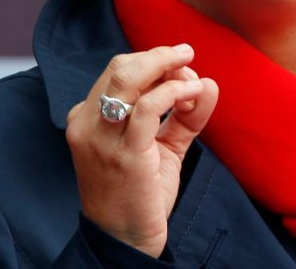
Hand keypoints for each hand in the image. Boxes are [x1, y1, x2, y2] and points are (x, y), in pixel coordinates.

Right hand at [66, 44, 218, 256]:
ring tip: (191, 72)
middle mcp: (87, 123)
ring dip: (166, 66)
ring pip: (129, 77)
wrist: (126, 241)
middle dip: (159, 56)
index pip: (117, 71)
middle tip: (187, 54)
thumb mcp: (161, 148)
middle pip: (120, 66)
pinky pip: (147, 106)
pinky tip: (192, 92)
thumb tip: (208, 82)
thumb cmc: (139, 194)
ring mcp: (101, 138)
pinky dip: (174, 91)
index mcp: (88, 117)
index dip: (152, 60)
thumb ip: (184, 115)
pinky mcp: (124, 153)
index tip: (181, 65)